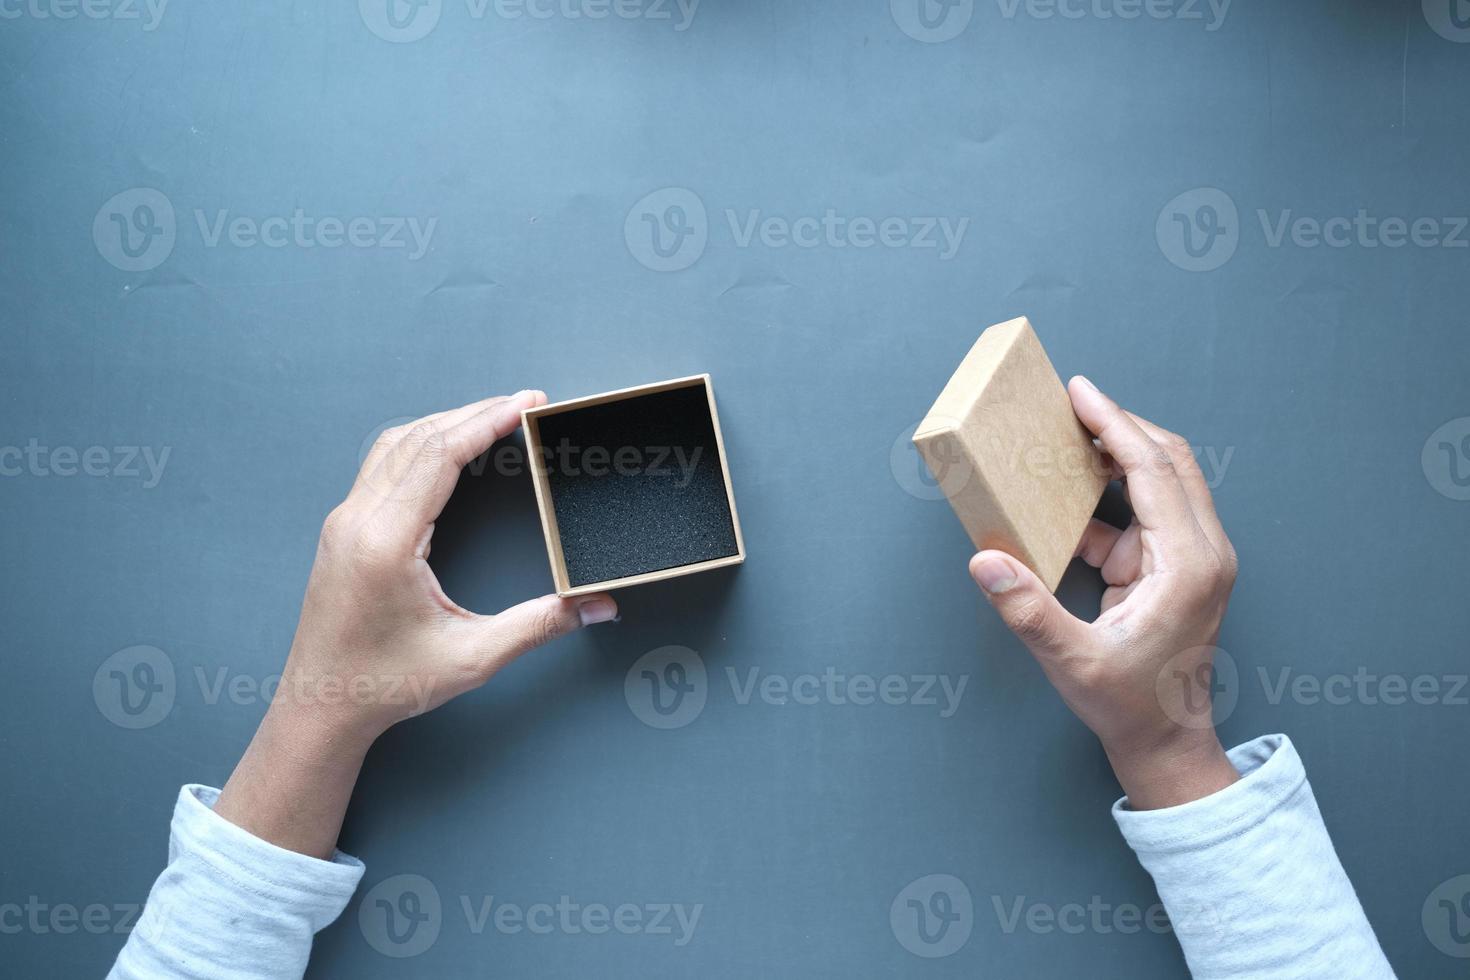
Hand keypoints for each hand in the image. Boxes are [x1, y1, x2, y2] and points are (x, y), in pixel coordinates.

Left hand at [215, 391, 617, 856]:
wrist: (320, 707)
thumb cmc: (386, 684)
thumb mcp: (472, 657)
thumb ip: (539, 625)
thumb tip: (598, 605)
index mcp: (387, 542)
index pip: (440, 454)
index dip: (487, 421)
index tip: (527, 404)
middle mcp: (358, 520)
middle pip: (419, 438)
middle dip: (475, 412)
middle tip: (525, 403)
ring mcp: (344, 522)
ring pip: (395, 445)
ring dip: (445, 423)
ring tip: (493, 417)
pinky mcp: (343, 530)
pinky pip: (382, 465)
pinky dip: (421, 444)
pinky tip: (449, 450)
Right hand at [969, 376, 1239, 809]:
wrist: (1167, 743)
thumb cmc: (1130, 706)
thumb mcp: (1072, 662)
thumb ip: (1028, 610)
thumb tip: (984, 562)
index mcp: (1189, 564)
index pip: (1154, 470)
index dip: (1115, 425)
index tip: (1080, 393)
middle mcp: (1202, 552)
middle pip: (1168, 461)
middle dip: (1119, 427)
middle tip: (1071, 402)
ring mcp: (1192, 559)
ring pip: (1160, 482)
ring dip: (1116, 458)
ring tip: (1066, 438)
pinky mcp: (1174, 569)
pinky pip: (1141, 517)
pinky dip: (1106, 501)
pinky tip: (1065, 501)